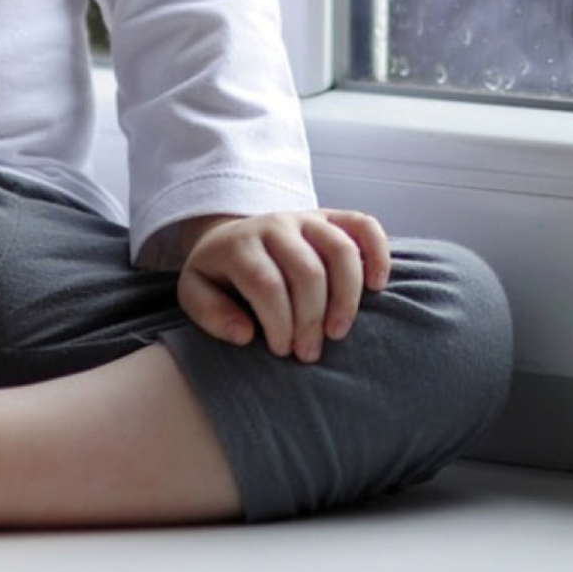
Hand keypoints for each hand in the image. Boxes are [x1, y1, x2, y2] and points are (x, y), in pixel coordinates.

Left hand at [177, 211, 391, 363]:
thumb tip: (244, 334)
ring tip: (338, 332)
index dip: (279, 322)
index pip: (266, 284)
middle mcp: (275, 224)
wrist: (231, 238)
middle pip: (307, 271)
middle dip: (311, 319)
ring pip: (340, 250)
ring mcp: (306, 218)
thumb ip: (209, 314)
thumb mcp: (195, 293)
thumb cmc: (220, 277)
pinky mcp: (331, 217)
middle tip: (309, 354)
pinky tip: (377, 287)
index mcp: (239, 244)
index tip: (282, 351)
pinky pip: (364, 226)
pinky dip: (377, 254)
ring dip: (346, 297)